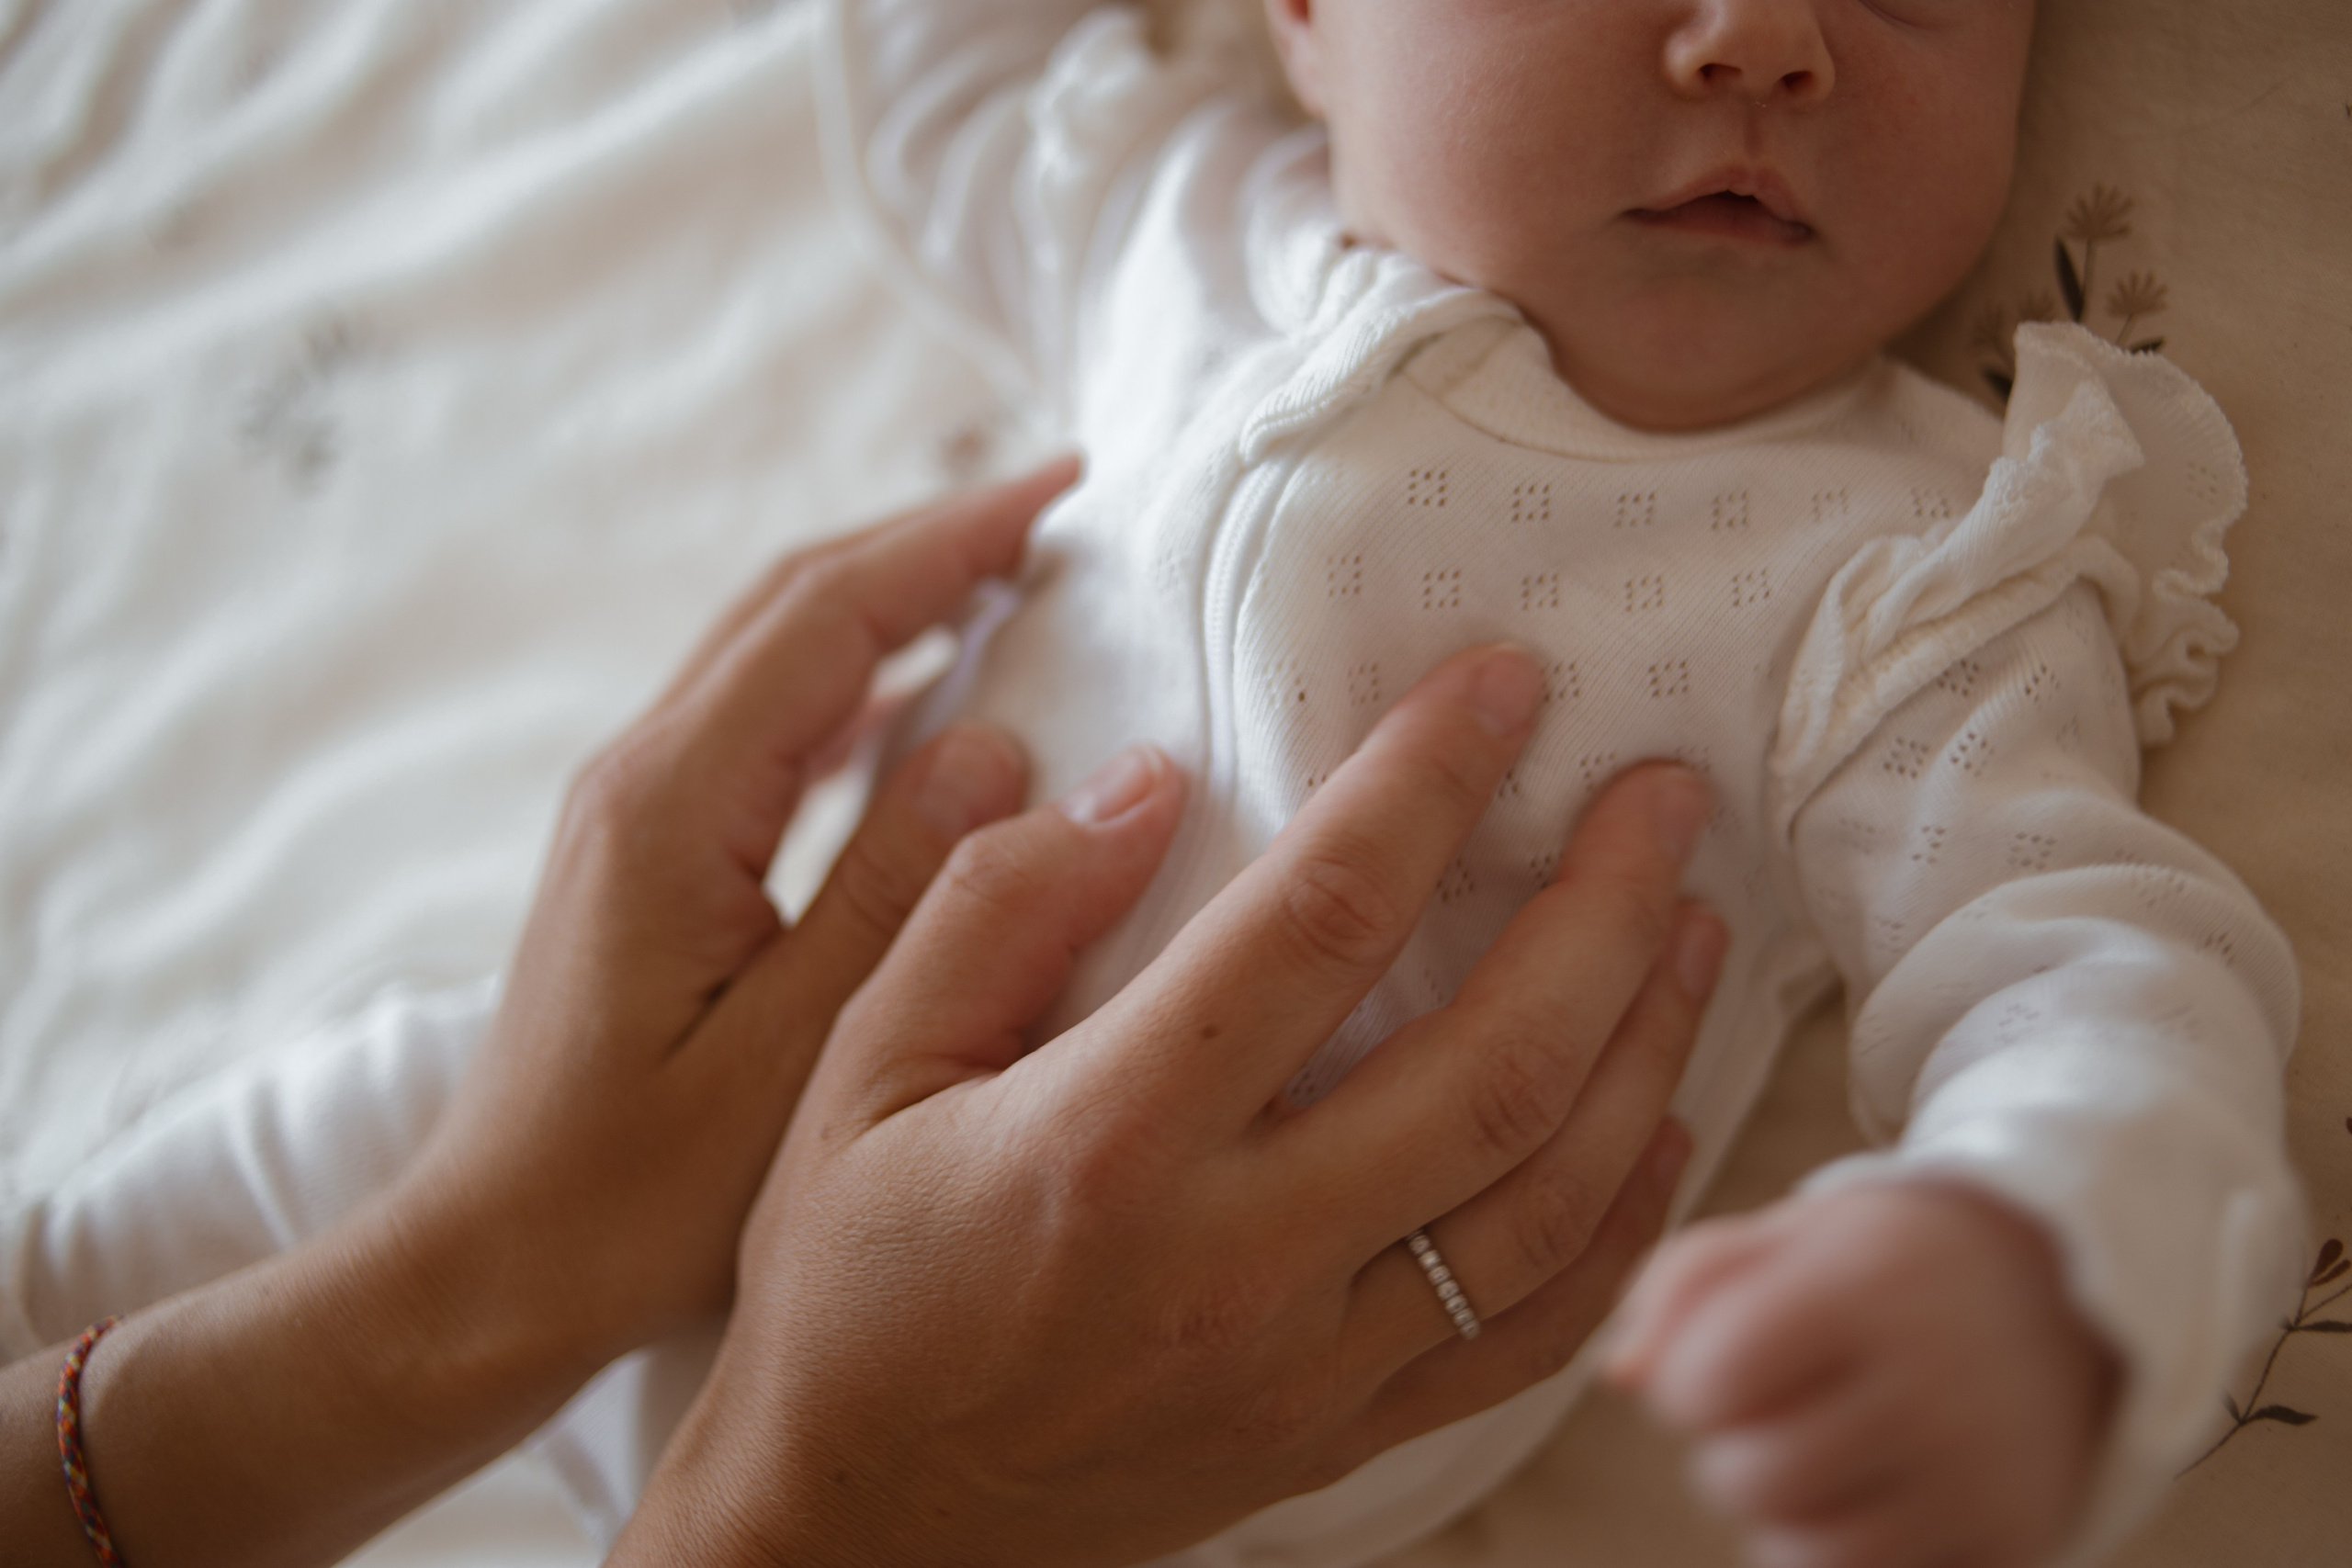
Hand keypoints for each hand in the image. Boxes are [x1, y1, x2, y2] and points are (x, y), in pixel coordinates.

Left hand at [387, 461, 1085, 1370]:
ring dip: (889, 600)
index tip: (1066, 492)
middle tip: (1056, 512)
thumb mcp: (794, 1050)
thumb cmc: (637, 1195)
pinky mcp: (647, 857)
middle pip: (791, 604)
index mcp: (671, 807)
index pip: (828, 617)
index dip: (952, 543)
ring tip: (1011, 580)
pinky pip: (764, 724)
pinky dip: (853, 681)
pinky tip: (922, 702)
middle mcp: (639, 781)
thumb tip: (993, 740)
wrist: (489, 1267)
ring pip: (774, 655)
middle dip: (927, 543)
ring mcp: (634, 814)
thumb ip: (895, 887)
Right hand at [617, 646, 1728, 1567]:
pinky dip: (1624, 1226)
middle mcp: (1235, 1259)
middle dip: (1603, 910)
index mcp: (1107, 1140)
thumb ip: (993, 910)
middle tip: (1662, 792)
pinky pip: (1530, 1337)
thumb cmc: (851, 1282)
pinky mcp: (1342, 1434)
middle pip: (1490, 1067)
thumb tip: (1147, 787)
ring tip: (1692, 925)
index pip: (1314, 924)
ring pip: (1544, 1203)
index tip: (1501, 687)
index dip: (1425, 785)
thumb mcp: (860, 1069)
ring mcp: (1308, 1365)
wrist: (860, 1522)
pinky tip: (1660, 1125)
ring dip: (1647, 1049)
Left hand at [1608, 1183, 2120, 1567]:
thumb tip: (1622, 1377)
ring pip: (1803, 1551)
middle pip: (1746, 1479)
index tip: (1727, 1357)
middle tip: (1776, 1409)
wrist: (2055, 1292)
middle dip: (1730, 1450)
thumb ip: (1680, 1286)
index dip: (1688, 1380)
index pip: (1708, 1381)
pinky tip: (1865, 1491)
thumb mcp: (1785, 1235)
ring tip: (1815, 1451)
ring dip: (1779, 1511)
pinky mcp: (2011, 1536)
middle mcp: (1934, 1382)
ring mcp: (1980, 1471)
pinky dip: (1844, 1549)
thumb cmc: (1880, 1262)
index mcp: (1865, 1285)